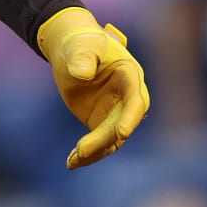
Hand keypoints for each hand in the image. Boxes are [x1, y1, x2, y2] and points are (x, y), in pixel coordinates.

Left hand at [39, 6, 151, 168]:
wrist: (72, 49)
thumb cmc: (81, 43)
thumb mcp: (81, 45)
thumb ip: (83, 56)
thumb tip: (81, 72)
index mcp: (130, 76)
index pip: (135, 101)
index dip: (130, 118)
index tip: (122, 134)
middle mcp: (128, 98)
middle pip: (120, 124)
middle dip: (103, 140)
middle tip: (81, 150)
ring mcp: (116, 112)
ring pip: (111, 139)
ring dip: (94, 152)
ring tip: (72, 162)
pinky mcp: (102, 121)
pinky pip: (99, 142)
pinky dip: (86, 153)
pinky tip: (71, 163)